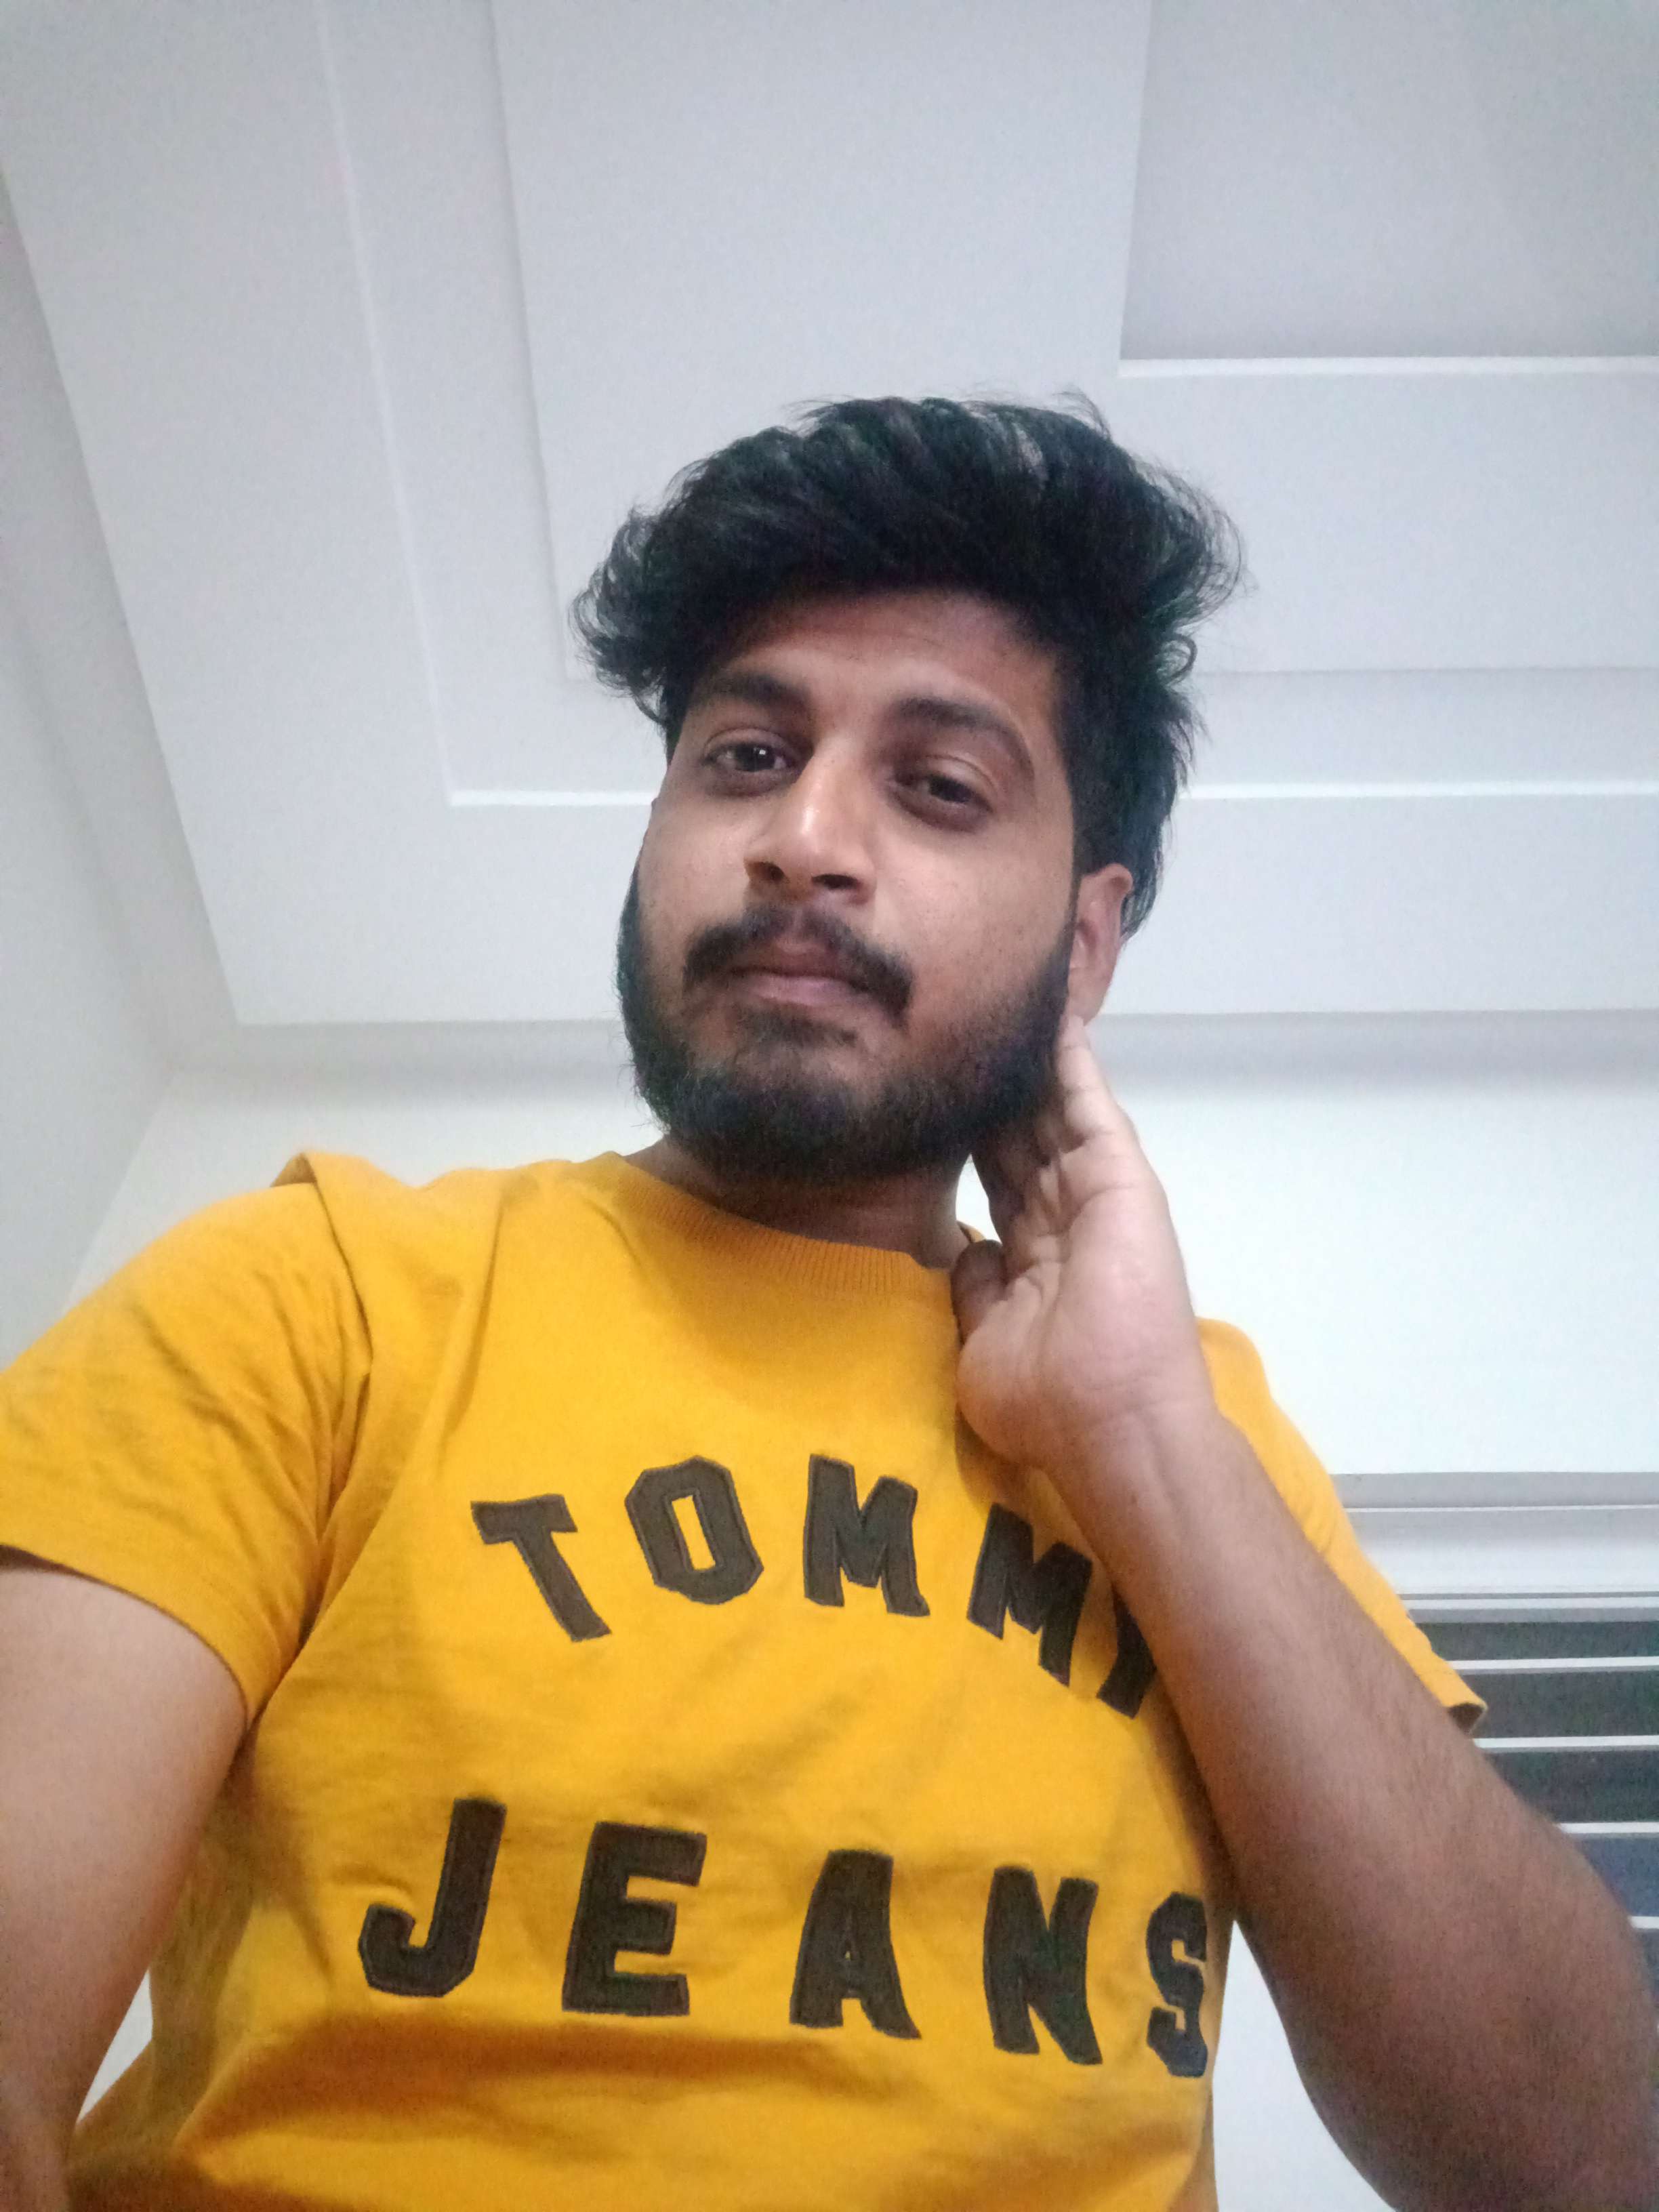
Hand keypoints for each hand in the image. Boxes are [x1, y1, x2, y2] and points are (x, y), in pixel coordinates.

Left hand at [952, 1014, 1218, 1494]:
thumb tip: (966, 1249)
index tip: (941, 1094)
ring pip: (1053, 1110)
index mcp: (1037, 1259)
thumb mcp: (984, 1346)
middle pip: (1022, 1134)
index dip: (973, 1135)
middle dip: (996, 1086)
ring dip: (1032, 1059)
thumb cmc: (1047, 1405)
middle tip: (965, 1027)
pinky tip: (1053, 1013)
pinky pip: (1089, 1105)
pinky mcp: (1120, 1179)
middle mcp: (1067, 1219)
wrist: (1110, 1424)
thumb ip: (976, 1292)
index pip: (999, 1178)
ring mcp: (1097, 1196)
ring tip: (1008, 1000)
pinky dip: (1073, 1060)